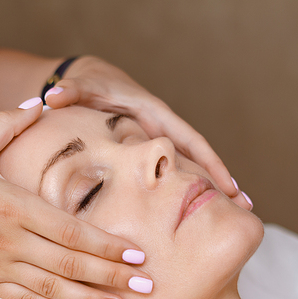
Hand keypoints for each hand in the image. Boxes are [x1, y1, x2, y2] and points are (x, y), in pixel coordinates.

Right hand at [0, 98, 151, 298]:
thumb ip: (10, 123)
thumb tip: (42, 100)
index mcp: (13, 205)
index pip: (72, 230)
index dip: (107, 246)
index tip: (136, 254)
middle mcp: (10, 240)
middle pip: (71, 264)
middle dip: (113, 277)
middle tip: (147, 287)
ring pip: (54, 289)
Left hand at [43, 56, 251, 209]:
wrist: (93, 83)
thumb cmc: (90, 86)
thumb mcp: (82, 89)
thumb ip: (71, 94)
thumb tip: (53, 97)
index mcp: (155, 115)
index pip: (189, 141)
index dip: (210, 163)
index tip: (228, 186)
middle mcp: (164, 129)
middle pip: (199, 158)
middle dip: (222, 181)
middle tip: (244, 208)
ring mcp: (161, 142)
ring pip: (190, 168)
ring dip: (213, 189)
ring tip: (235, 215)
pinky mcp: (154, 153)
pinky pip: (175, 173)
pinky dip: (190, 190)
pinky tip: (199, 213)